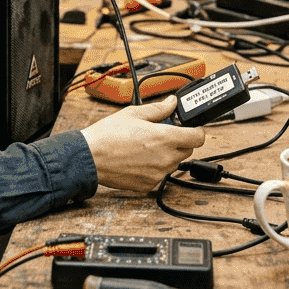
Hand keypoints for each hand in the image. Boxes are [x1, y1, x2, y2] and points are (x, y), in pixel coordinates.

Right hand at [80, 96, 205, 192]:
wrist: (90, 157)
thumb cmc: (108, 135)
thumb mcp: (134, 114)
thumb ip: (158, 109)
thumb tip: (171, 103)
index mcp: (165, 138)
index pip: (198, 138)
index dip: (196, 131)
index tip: (190, 128)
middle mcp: (165, 158)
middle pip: (187, 150)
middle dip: (179, 141)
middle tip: (162, 134)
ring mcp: (157, 174)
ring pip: (174, 163)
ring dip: (167, 154)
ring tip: (146, 146)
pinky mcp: (149, 185)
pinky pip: (160, 175)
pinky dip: (155, 167)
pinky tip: (139, 159)